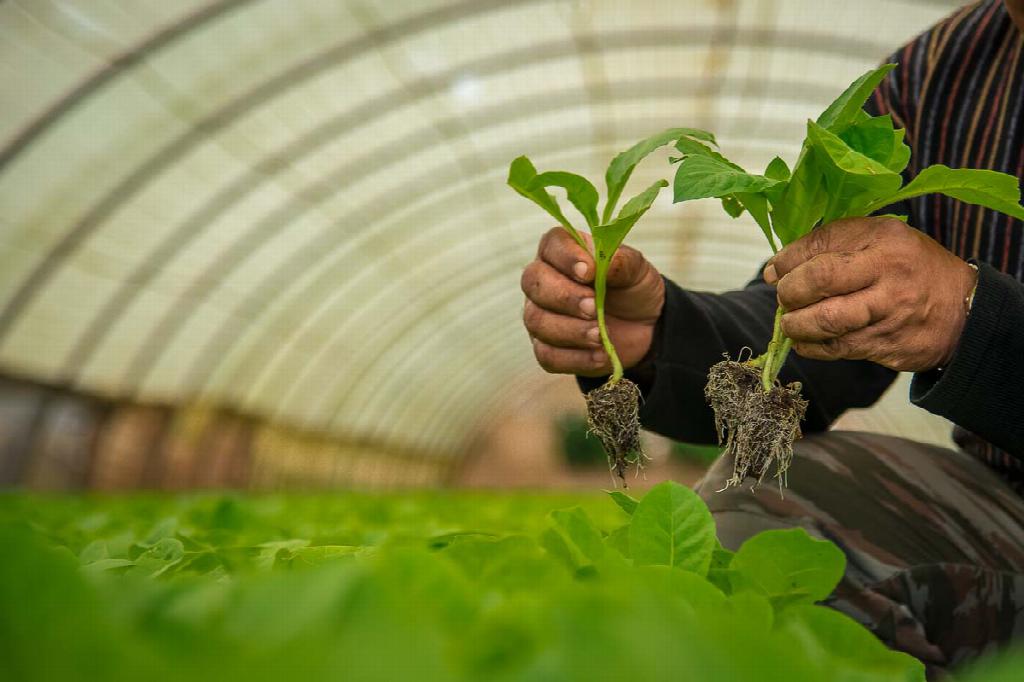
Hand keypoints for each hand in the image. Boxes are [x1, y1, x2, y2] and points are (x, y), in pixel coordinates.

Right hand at [520, 227, 664, 376]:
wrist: (645, 327)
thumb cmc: (632, 289)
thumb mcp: (637, 271)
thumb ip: (622, 263)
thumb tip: (605, 263)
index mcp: (563, 252)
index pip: (551, 245)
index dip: (566, 258)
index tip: (589, 271)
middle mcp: (544, 281)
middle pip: (534, 284)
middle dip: (564, 297)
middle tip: (593, 308)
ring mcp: (540, 315)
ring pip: (537, 321)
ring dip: (571, 330)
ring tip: (599, 335)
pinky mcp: (547, 347)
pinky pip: (547, 355)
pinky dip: (575, 358)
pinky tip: (599, 355)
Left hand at [764, 216, 977, 371]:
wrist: (963, 309)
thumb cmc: (909, 268)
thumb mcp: (880, 239)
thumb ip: (829, 245)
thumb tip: (775, 269)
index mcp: (883, 239)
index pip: (821, 244)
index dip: (788, 260)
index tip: (775, 271)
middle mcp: (888, 273)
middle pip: (820, 279)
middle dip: (789, 292)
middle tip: (784, 298)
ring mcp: (890, 312)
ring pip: (826, 321)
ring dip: (796, 325)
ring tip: (791, 323)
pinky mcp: (888, 344)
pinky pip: (837, 349)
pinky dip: (811, 348)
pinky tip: (807, 342)